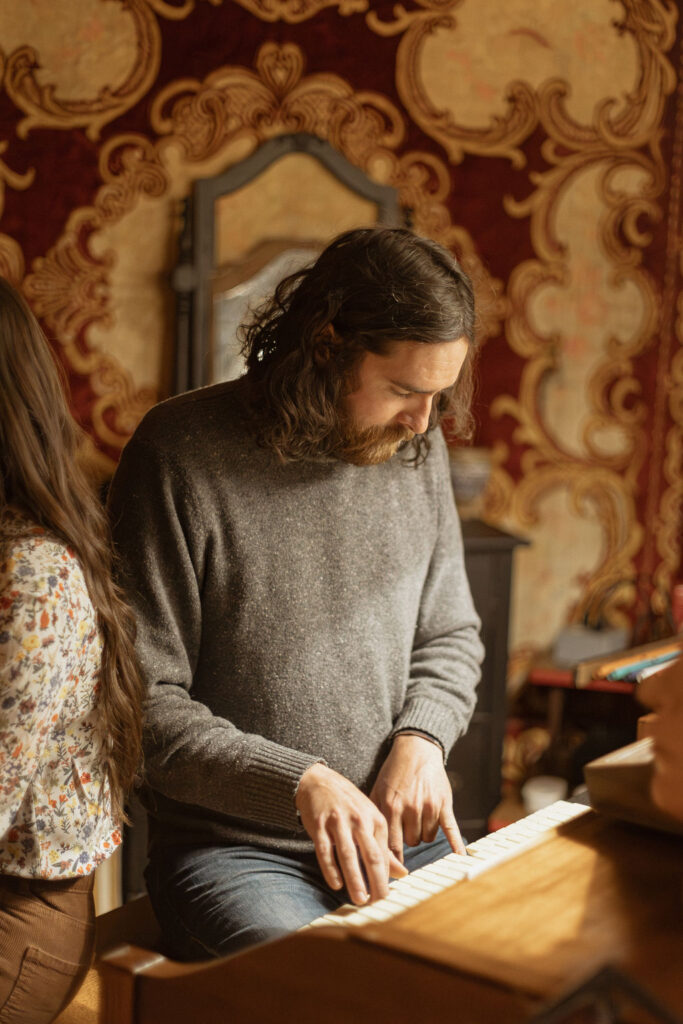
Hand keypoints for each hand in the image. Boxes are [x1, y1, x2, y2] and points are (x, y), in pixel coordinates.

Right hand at [295, 762, 406, 904]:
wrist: (319, 781)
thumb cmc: (348, 804)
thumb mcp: (370, 819)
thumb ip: (384, 848)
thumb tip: (402, 874)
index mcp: (375, 819)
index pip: (384, 854)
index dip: (385, 878)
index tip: (384, 897)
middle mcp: (359, 820)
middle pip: (371, 856)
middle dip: (376, 882)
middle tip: (377, 903)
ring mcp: (338, 822)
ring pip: (348, 855)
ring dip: (355, 880)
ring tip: (359, 900)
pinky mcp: (319, 825)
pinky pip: (325, 851)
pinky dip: (331, 869)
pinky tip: (336, 885)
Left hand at [369, 733, 464, 861]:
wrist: (416, 750)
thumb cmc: (393, 774)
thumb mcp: (377, 791)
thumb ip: (374, 816)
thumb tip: (366, 844)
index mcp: (389, 807)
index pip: (390, 846)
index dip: (391, 860)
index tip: (390, 872)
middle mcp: (409, 809)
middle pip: (410, 843)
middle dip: (407, 839)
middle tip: (405, 824)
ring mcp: (428, 807)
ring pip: (426, 838)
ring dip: (423, 833)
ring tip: (418, 815)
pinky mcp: (443, 804)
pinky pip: (450, 830)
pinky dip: (455, 845)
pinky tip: (460, 858)